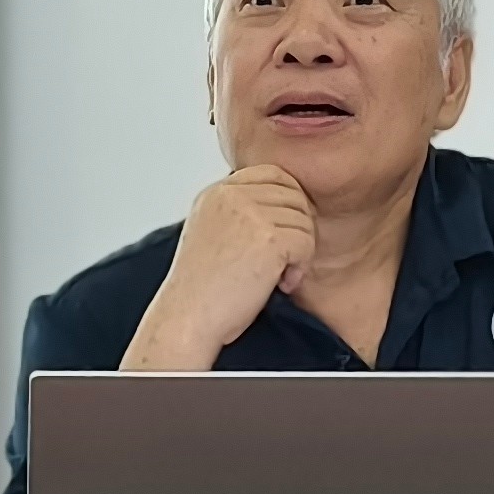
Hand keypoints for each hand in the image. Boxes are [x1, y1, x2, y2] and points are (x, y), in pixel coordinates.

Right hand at [125, 165, 315, 368]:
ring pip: (304, 220)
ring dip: (300, 252)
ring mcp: (249, 214)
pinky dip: (301, 267)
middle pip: (294, 195)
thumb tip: (284, 207)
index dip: (290, 201)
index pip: (273, 174)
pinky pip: (306, 242)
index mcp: (217, 193)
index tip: (284, 233)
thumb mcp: (211, 234)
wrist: (188, 319)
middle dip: (297, 229)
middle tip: (284, 261)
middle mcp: (231, 196)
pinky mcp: (267, 238)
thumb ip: (238, 213)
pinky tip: (281, 284)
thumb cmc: (201, 290)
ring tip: (279, 277)